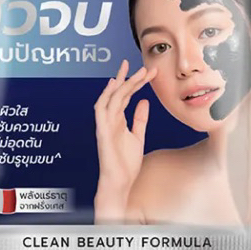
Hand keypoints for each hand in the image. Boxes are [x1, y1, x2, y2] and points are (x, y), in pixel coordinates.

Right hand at [94, 59, 156, 220]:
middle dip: (131, 79)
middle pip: (120, 93)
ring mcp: (105, 124)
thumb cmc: (126, 163)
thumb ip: (140, 119)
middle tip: (145, 67)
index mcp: (118, 119)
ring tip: (136, 72)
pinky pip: (102, 110)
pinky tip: (113, 86)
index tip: (149, 71)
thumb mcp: (138, 137)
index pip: (127, 95)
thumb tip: (144, 101)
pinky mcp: (103, 132)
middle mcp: (110, 119)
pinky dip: (106, 97)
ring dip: (123, 84)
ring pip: (112, 98)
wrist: (120, 182)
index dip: (137, 83)